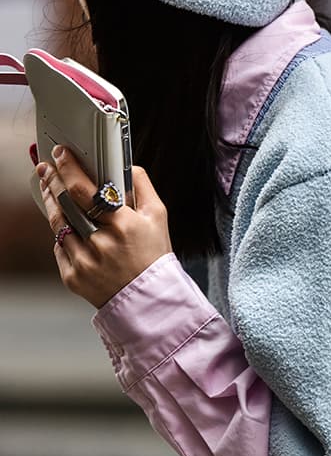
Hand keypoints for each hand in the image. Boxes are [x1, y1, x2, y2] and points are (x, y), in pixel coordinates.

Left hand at [37, 146, 172, 307]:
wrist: (148, 300)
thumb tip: (126, 165)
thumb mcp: (158, 217)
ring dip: (51, 202)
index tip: (61, 154)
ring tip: (49, 188)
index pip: (87, 190)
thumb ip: (143, 186)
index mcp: (124, 225)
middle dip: (53, 181)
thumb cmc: (153, 256)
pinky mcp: (73, 277)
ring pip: (58, 224)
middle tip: (46, 167)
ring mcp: (85, 262)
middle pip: (66, 204)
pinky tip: (67, 225)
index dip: (69, 169)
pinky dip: (62, 234)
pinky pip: (59, 247)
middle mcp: (102, 244)